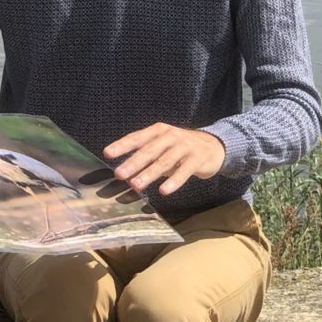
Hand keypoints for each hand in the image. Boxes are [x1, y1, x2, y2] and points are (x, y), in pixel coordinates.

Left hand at [103, 124, 225, 195]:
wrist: (213, 146)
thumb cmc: (181, 147)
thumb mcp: (163, 146)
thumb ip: (145, 154)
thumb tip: (123, 169)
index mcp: (158, 130)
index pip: (137, 137)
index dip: (122, 145)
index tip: (107, 154)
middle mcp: (171, 136)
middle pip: (149, 150)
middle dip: (133, 162)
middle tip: (119, 174)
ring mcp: (185, 147)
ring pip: (164, 161)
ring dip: (149, 174)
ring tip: (136, 185)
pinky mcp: (197, 159)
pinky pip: (184, 172)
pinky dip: (173, 181)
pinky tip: (163, 191)